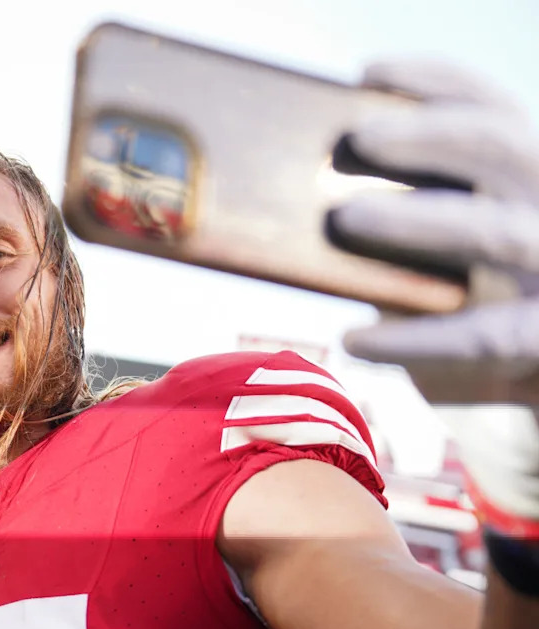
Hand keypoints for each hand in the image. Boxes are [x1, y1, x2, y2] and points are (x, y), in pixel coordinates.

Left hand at [329, 59, 538, 537]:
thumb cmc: (494, 300)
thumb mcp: (469, 243)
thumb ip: (427, 210)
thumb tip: (323, 199)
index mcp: (531, 172)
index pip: (489, 106)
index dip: (432, 80)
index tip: (365, 74)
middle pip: (500, 144)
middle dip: (426, 133)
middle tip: (357, 137)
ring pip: (490, 230)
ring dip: (413, 218)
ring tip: (343, 217)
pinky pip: (478, 334)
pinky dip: (411, 338)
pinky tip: (354, 341)